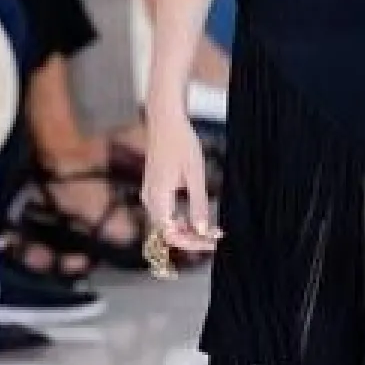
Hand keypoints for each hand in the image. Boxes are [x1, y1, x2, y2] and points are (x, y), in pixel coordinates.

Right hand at [142, 113, 222, 257]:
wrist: (165, 121)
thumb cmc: (181, 143)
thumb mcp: (195, 175)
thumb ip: (198, 205)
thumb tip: (202, 231)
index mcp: (157, 197)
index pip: (171, 234)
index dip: (191, 243)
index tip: (211, 242)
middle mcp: (149, 199)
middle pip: (167, 232)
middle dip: (191, 239)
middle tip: (215, 237)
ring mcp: (149, 195)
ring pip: (165, 225)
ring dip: (187, 231)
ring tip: (210, 230)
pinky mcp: (152, 190)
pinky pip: (164, 214)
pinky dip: (180, 220)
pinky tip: (196, 219)